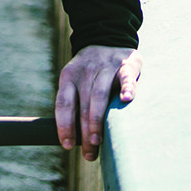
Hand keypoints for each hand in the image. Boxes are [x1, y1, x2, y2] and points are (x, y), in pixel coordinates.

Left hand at [54, 45, 141, 161]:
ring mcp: (105, 66)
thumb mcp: (76, 81)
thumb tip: (71, 139)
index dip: (64, 125)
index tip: (66, 144)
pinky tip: (126, 99)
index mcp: (69, 77)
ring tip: (98, 139)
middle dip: (84, 131)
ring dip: (98, 118)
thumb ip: (74, 103)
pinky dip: (126, 88)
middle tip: (88, 153)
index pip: (64, 103)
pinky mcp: (125, 64)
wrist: (107, 37)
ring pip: (99, 94)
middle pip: (82, 104)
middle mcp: (85, 71)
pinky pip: (125, 77)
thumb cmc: (90, 72)